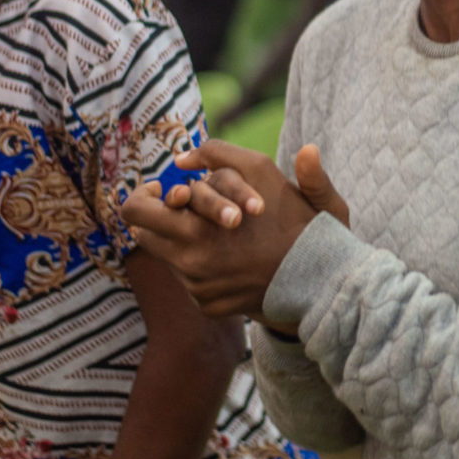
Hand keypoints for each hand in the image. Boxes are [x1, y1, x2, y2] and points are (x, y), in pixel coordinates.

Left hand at [123, 144, 345, 329]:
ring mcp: (198, 287)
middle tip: (181, 207)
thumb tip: (182, 156)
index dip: (147, 195)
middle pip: (143, 235)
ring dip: (183, 241)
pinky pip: (189, 281)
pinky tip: (231, 259)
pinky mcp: (208, 306)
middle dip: (159, 216)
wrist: (323, 282)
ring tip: (217, 232)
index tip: (169, 190)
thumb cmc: (297, 221)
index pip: (136, 211)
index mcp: (197, 227)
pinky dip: (203, 268)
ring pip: (167, 256)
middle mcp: (191, 260)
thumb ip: (222, 153)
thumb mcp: (266, 171)